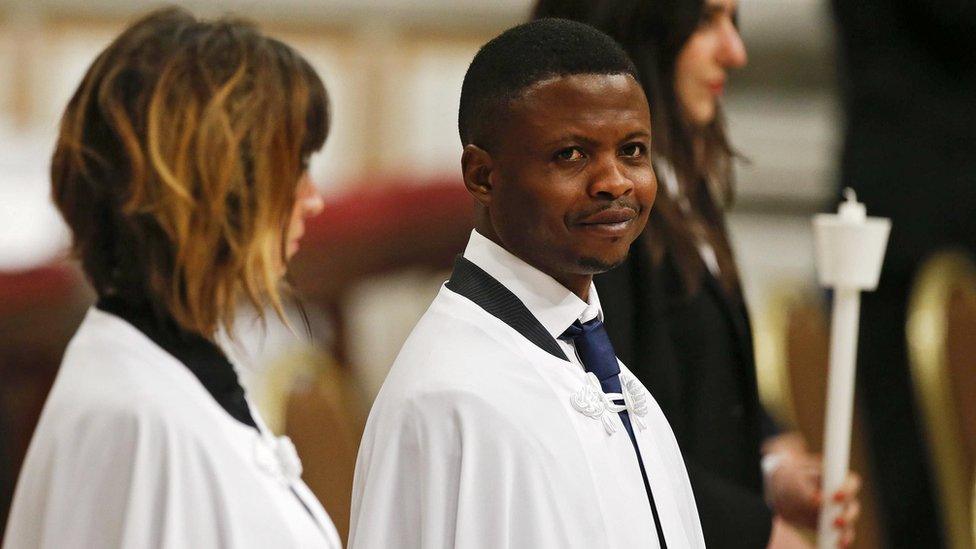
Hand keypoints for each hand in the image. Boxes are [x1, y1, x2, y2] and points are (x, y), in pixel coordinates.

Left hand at [762, 432, 861, 546]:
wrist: (777, 490)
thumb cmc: (788, 478)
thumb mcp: (792, 479)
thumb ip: (804, 488)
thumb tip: (817, 500)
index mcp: (834, 478)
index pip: (850, 481)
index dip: (847, 488)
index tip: (835, 496)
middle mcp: (840, 495)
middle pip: (853, 505)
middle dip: (848, 514)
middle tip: (836, 521)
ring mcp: (836, 511)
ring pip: (848, 521)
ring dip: (846, 529)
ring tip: (835, 532)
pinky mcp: (830, 525)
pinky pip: (840, 534)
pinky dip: (840, 540)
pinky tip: (838, 544)